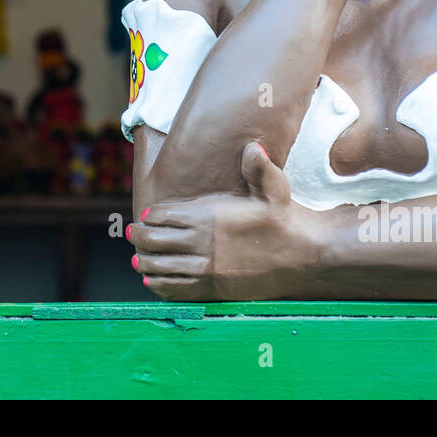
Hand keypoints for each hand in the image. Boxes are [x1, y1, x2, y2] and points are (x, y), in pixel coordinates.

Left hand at [130, 143, 317, 300]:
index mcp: (210, 217)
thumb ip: (259, 168)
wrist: (304, 256)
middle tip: (131, 233)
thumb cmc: (286, 219)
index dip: (151, 215)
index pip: (165, 215)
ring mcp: (207, 269)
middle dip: (140, 237)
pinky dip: (161, 285)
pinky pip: (178, 289)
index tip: (144, 215)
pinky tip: (153, 281)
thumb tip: (252, 147)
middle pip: (156, 241)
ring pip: (163, 266)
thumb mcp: (275, 188)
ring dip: (146, 262)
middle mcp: (204, 244)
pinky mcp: (214, 289)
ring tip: (137, 258)